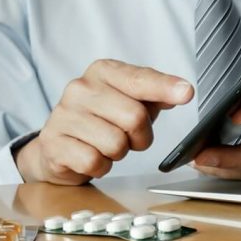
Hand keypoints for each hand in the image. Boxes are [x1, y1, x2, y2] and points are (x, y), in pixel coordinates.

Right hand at [15, 59, 193, 184]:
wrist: (56, 148)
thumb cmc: (98, 123)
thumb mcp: (126, 102)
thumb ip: (153, 95)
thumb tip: (180, 91)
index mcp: (101, 72)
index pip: (139, 79)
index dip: (164, 87)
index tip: (187, 93)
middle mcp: (80, 88)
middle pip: (134, 117)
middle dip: (140, 137)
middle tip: (129, 140)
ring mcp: (63, 115)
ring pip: (115, 143)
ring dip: (118, 154)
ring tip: (105, 148)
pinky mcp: (54, 143)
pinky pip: (94, 162)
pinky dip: (100, 167)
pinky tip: (91, 159)